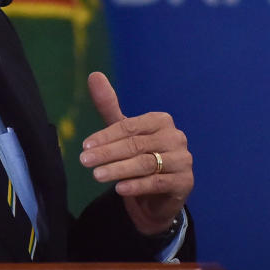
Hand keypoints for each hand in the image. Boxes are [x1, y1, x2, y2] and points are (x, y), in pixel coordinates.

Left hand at [79, 71, 193, 234]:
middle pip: (136, 145)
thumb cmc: (140, 156)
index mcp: (160, 121)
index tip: (84, 146)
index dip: (105, 136)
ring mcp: (182, 160)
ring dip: (119, 170)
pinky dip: (137, 186)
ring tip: (96, 175)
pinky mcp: (185, 182)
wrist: (158, 195)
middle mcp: (175, 137)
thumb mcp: (123, 132)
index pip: (129, 127)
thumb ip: (109, 106)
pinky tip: (119, 189)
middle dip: (108, 153)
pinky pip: (158, 182)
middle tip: (84, 161)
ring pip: (146, 163)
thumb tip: (93, 74)